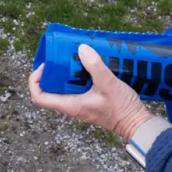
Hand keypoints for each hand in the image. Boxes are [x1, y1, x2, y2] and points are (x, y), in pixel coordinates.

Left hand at [30, 44, 151, 140]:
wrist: (136, 123)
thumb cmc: (121, 108)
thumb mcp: (107, 84)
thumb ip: (94, 66)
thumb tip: (81, 49)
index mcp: (69, 105)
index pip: (39, 97)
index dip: (35, 80)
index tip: (45, 66)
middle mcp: (71, 105)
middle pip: (50, 88)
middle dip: (52, 71)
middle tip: (60, 55)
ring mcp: (80, 102)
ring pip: (64, 86)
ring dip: (66, 71)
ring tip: (74, 55)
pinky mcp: (90, 99)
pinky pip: (77, 85)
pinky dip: (78, 73)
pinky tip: (88, 62)